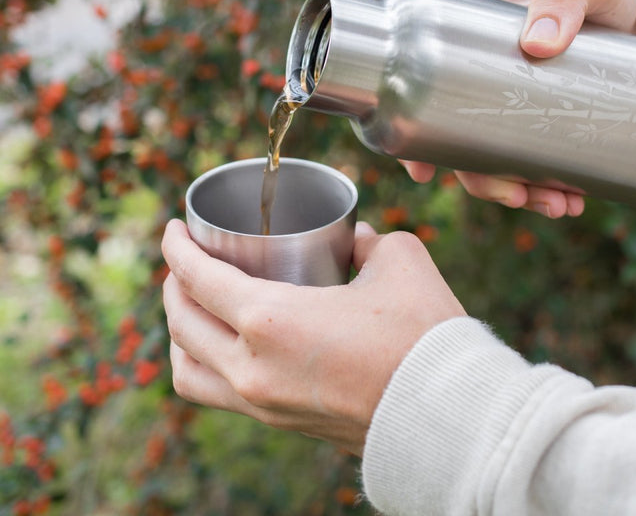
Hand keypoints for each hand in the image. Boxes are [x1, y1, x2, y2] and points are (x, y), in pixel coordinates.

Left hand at [161, 219, 464, 455]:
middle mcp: (252, 367)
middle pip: (182, 322)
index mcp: (271, 320)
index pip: (199, 279)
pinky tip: (225, 349)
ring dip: (179, 332)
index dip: (177, 248)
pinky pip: (216, 395)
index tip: (172, 229)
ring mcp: (262, 403)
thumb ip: (369, 241)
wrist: (447, 414)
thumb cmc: (423, 333)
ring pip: (187, 369)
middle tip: (184, 260)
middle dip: (174, 284)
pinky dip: (203, 366)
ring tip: (193, 308)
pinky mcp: (280, 423)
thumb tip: (356, 239)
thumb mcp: (397, 259)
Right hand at [402, 0, 635, 217]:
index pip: (426, 87)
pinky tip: (573, 200)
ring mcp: (514, 101)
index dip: (416, 134)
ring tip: (559, 206)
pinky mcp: (545, 119)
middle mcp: (485, 75)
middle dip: (483, 179)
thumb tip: (535, 44)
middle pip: (461, 138)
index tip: (421, 171)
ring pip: (498, 157)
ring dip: (519, 191)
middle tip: (518, 197)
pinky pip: (535, 160)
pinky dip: (548, 187)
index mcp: (471, 38)